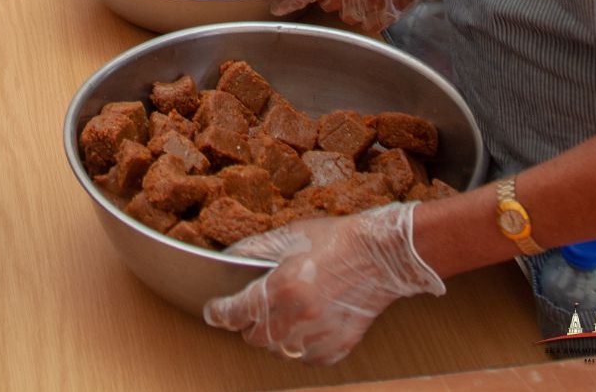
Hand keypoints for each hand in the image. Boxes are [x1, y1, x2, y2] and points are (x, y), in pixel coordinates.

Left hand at [204, 204, 444, 364]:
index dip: (220, 313)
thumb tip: (226, 260)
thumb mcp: (289, 235)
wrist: (381, 256)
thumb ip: (254, 250)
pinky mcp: (337, 347)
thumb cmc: (336, 241)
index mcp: (283, 286)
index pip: (236, 312)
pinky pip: (305, 359)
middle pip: (253, 337)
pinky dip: (300, 348)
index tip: (214, 313)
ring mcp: (318, 335)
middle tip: (256, 309)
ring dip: (274, 338)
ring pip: (278, 351)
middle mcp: (298, 316)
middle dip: (249, 324)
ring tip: (285, 317)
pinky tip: (306, 328)